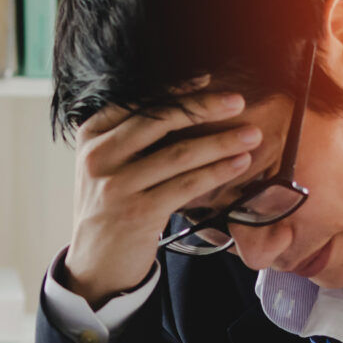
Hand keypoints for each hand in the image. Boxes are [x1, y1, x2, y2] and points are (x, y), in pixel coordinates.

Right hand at [63, 86, 261, 305]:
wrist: (96, 263)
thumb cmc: (111, 208)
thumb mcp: (107, 165)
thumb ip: (131, 137)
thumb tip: (185, 104)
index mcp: (91, 136)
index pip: (137, 103)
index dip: (175, 90)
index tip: (207, 79)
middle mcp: (99, 157)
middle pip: (159, 120)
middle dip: (203, 108)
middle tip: (237, 101)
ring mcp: (117, 185)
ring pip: (179, 153)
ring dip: (220, 142)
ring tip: (250, 135)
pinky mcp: (139, 212)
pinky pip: (186, 185)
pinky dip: (217, 172)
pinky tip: (239, 164)